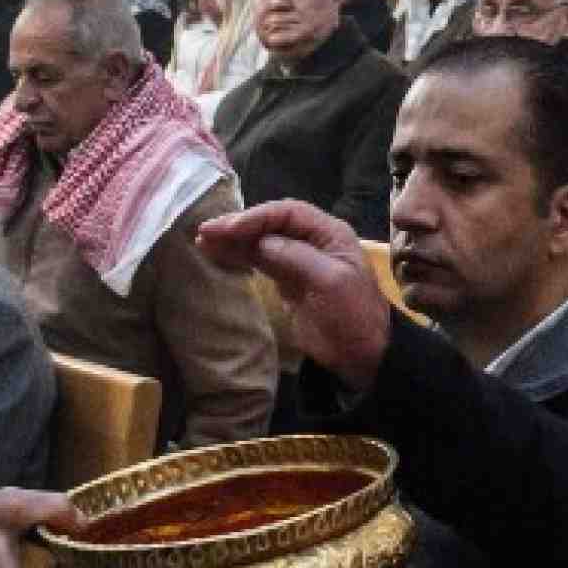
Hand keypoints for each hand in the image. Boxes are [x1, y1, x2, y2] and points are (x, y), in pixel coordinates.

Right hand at [196, 199, 389, 393]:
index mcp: (329, 233)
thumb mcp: (330, 283)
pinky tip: (219, 255)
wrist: (364, 354)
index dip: (256, 217)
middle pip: (271, 224)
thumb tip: (260, 241)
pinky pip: (261, 261)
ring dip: (234, 241)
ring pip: (261, 242)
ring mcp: (299, 261)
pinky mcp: (289, 282)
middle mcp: (313, 241)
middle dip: (239, 226)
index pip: (288, 213)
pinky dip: (240, 257)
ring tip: (203, 241)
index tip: (228, 229)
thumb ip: (295, 257)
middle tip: (206, 232)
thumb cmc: (353, 315)